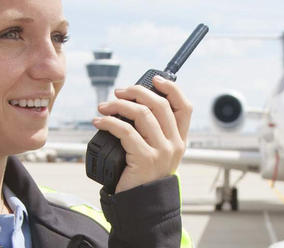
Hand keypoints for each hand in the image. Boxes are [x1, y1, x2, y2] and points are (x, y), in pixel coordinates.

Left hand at [92, 76, 191, 192]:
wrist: (140, 204)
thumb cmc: (142, 175)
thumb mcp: (156, 153)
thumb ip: (153, 132)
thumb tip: (131, 103)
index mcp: (180, 140)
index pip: (184, 107)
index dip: (171, 88)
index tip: (155, 79)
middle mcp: (174, 144)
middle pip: (159, 105)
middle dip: (136, 92)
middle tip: (117, 92)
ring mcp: (161, 152)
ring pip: (142, 115)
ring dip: (118, 105)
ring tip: (103, 107)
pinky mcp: (144, 159)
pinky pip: (126, 131)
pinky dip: (109, 122)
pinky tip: (99, 122)